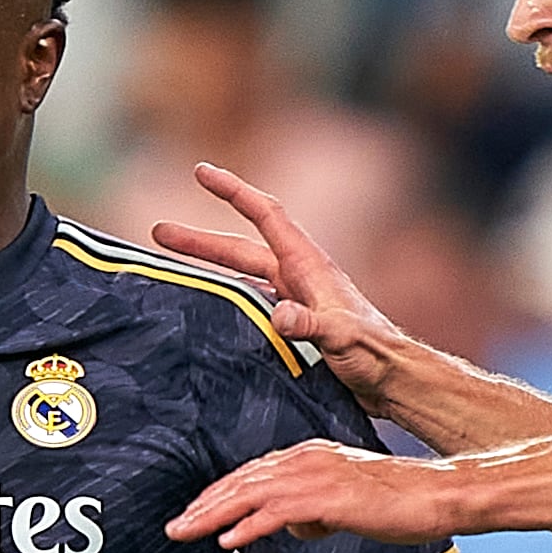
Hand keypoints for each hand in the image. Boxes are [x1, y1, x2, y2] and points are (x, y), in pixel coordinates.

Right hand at [148, 162, 411, 407]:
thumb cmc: (375, 355)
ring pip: (241, 280)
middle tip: (157, 232)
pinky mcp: (293, 327)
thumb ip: (312, 325)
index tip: (201, 171)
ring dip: (208, 273)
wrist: (394, 381)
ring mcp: (294, 301)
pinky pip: (251, 308)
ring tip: (169, 272)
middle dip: (199, 240)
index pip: (265, 215)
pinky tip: (205, 314)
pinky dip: (226, 305)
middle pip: (240, 250)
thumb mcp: (342, 337)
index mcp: (307, 265)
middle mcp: (297, 277)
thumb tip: (280, 317)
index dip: (233, 191)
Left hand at [170, 437, 460, 550]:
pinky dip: (248, 526)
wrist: (435, 495)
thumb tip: (295, 527)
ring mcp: (316, 475)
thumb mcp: (346, 503)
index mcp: (309, 455)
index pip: (252, 474)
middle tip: (173, 525)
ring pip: (249, 493)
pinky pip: (276, 512)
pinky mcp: (328, 496)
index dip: (219, 494)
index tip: (192, 514)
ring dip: (212, 514)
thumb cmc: (398, 501)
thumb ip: (316, 511)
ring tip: (183, 531)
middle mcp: (306, 458)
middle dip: (203, 504)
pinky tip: (226, 541)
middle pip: (242, 480)